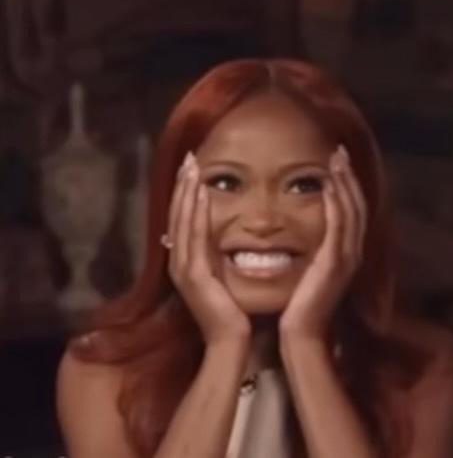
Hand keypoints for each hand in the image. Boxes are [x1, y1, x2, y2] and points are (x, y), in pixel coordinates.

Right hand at [167, 152, 250, 343]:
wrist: (230, 340)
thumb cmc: (229, 310)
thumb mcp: (218, 276)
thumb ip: (210, 255)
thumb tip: (207, 235)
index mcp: (183, 262)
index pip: (181, 220)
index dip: (183, 193)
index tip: (190, 169)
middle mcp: (178, 262)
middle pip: (177, 215)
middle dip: (182, 185)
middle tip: (188, 158)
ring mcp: (183, 268)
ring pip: (183, 222)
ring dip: (187, 192)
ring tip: (192, 167)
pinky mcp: (194, 275)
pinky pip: (195, 237)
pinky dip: (196, 213)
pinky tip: (201, 193)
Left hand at [279, 145, 366, 338]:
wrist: (300, 333)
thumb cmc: (299, 304)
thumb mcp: (310, 270)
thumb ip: (315, 250)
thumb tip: (308, 230)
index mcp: (346, 252)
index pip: (351, 211)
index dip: (347, 185)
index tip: (337, 163)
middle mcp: (352, 252)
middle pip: (356, 205)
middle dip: (348, 177)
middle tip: (339, 152)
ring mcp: (346, 258)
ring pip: (351, 211)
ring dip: (344, 184)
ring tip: (335, 160)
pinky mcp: (335, 263)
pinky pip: (338, 227)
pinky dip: (335, 204)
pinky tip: (328, 186)